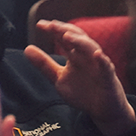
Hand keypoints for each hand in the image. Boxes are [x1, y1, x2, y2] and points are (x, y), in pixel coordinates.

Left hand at [24, 21, 135, 135]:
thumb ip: (44, 64)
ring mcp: (99, 65)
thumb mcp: (59, 78)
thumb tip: (27, 48)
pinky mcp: (108, 77)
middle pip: (77, 38)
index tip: (40, 25)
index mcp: (75, 55)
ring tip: (67, 36)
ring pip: (91, 48)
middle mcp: (87, 56)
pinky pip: (107, 67)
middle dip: (64, 30)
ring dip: (80, 41)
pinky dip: (102, 60)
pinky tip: (97, 55)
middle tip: (51, 25)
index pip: (64, 38)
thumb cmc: (83, 92)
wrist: (102, 110)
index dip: (53, 30)